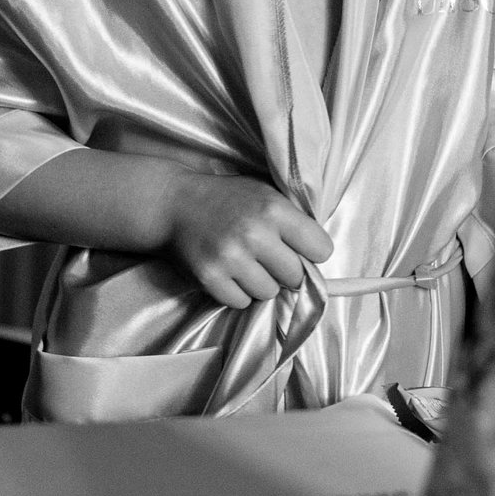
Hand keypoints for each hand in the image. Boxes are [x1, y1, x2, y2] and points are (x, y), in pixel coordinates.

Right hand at [160, 172, 333, 308]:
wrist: (173, 203)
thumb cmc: (227, 199)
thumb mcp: (265, 193)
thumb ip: (292, 220)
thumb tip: (319, 257)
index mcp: (273, 208)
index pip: (321, 249)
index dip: (312, 252)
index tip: (300, 249)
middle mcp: (254, 233)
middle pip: (296, 276)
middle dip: (286, 270)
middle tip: (268, 257)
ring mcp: (230, 258)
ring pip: (269, 292)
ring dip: (261, 283)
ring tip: (246, 264)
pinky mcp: (210, 278)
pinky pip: (241, 302)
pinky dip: (238, 292)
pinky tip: (229, 273)